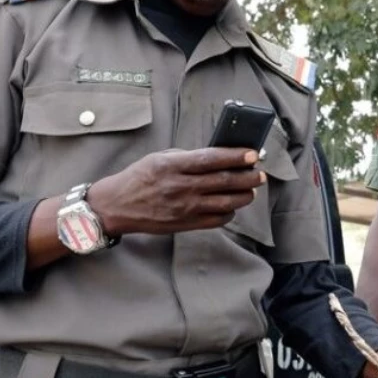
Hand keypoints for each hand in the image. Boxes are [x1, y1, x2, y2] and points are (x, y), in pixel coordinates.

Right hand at [88, 148, 264, 235]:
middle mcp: (180, 187)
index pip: (212, 159)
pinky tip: (232, 205)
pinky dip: (230, 212)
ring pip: (226, 202)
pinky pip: (217, 220)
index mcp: (172, 166)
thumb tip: (220, 157)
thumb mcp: (160, 158)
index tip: (253, 153)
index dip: (236, 156)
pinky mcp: (186, 224)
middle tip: (260, 173)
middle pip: (224, 181)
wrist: (117, 206)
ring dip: (244, 195)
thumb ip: (188, 157)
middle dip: (248, 177)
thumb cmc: (140, 178)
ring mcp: (184, 208)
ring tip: (251, 189)